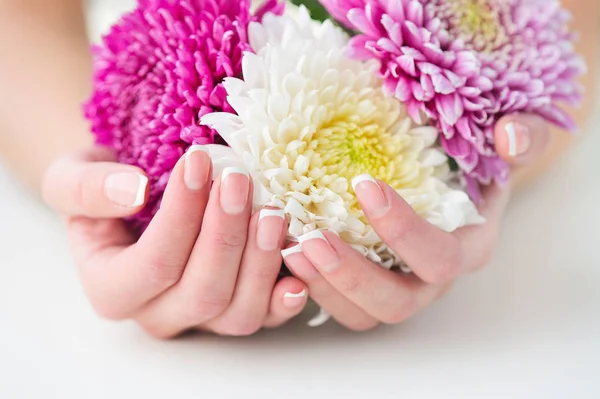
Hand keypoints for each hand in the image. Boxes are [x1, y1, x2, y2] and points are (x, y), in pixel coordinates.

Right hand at [43, 146, 307, 337]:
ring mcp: (201, 317)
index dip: (181, 215)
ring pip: (238, 313)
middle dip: (226, 234)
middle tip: (240, 180)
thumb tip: (133, 190)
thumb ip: (89, 187)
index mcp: (112, 288)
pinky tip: (299, 260)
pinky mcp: (235, 308)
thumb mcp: (73, 177)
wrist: (131, 198)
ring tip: (271, 211)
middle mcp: (158, 312)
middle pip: (203, 292)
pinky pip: (266, 317)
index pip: (154, 263)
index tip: (199, 160)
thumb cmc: (104, 187)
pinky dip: (286, 295)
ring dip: (261, 262)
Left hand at [283, 114, 550, 330]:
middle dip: (353, 275)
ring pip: (361, 313)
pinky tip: (281, 253)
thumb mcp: (503, 144)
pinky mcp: (364, 287)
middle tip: (312, 239)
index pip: (440, 256)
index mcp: (466, 248)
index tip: (364, 185)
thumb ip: (520, 136)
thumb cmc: (474, 162)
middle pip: (396, 302)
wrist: (452, 180)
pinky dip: (308, 287)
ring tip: (289, 249)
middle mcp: (431, 281)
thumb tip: (510, 136)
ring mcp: (396, 287)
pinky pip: (336, 303)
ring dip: (323, 288)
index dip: (404, 230)